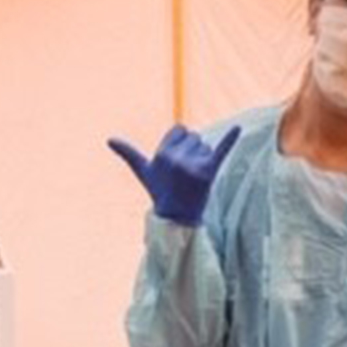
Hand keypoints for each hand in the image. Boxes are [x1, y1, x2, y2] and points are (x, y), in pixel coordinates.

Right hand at [108, 125, 240, 225]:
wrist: (177, 217)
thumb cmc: (160, 191)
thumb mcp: (144, 172)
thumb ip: (129, 153)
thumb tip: (109, 139)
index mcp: (162, 154)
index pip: (180, 129)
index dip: (179, 142)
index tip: (176, 160)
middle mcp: (177, 158)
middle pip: (195, 136)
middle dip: (192, 150)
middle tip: (185, 172)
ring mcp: (194, 166)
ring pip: (206, 146)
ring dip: (203, 157)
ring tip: (194, 177)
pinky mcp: (209, 173)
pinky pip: (221, 151)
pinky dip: (230, 140)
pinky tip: (237, 129)